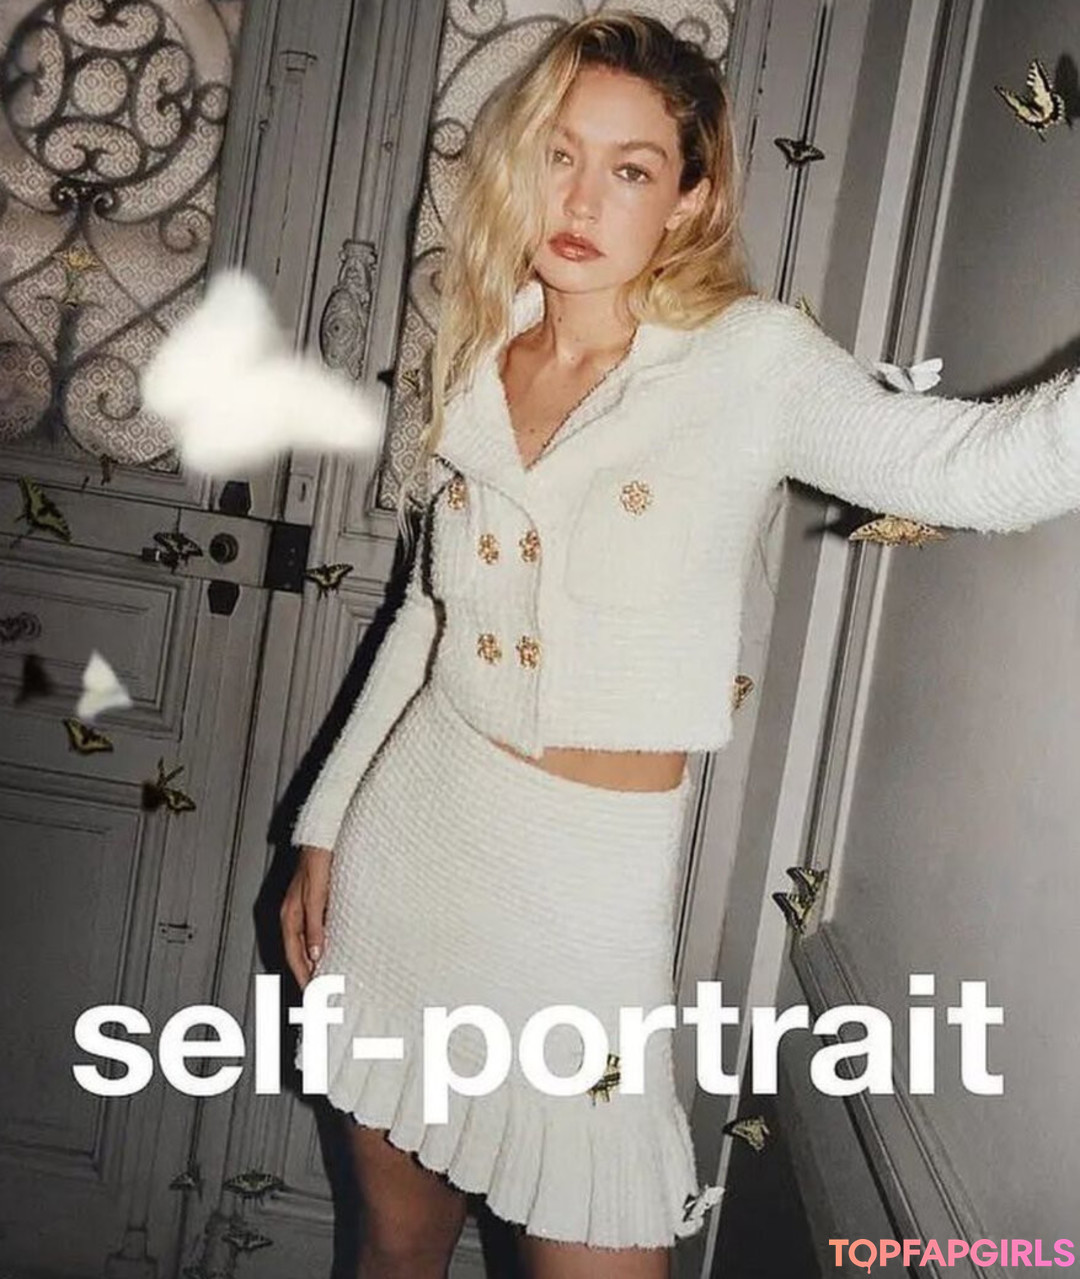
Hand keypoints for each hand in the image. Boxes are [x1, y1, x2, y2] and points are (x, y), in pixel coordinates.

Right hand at [281, 845, 331, 988]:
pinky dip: (318, 946)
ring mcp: (302, 909)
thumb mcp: (316, 895)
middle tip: (317, 993)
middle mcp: (293, 915)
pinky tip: (328, 952)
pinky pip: (312, 933)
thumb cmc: (317, 861)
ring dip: (312, 962)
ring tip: (323, 979)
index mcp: (290, 916)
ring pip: (304, 944)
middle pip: (297, 952)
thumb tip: (316, 954)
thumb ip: (315, 924)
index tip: (311, 992)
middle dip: (306, 974)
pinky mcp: (313, 904)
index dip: (302, 974)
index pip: (294, 954)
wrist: (321, 838)